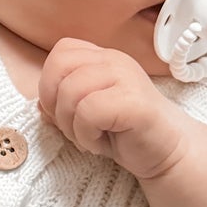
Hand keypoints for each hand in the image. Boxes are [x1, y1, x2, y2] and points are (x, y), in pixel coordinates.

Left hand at [38, 38, 187, 178]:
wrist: (166, 153)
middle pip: (58, 69)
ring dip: (72, 126)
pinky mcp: (133, 101)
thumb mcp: (85, 113)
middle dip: (55, 106)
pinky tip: (100, 145)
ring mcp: (126, 77)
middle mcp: (114, 60)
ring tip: (90, 138)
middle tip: (74, 128)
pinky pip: (89, 112)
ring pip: (70, 92)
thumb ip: (61, 102)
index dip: (50, 84)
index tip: (64, 111)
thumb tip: (40, 103)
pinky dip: (86, 135)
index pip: (60, 53)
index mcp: (102, 58)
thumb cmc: (124, 132)